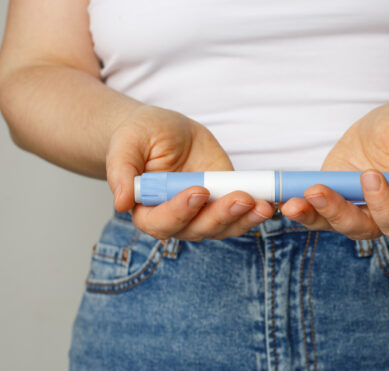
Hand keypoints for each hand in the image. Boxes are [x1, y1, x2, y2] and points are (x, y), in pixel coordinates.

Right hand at [106, 105, 273, 240]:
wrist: (164, 131)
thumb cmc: (140, 136)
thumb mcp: (127, 143)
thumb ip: (121, 171)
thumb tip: (120, 202)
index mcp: (146, 210)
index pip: (161, 221)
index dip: (180, 210)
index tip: (198, 191)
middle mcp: (176, 219)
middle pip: (198, 229)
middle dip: (221, 216)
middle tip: (241, 198)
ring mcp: (202, 213)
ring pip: (223, 227)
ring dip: (244, 219)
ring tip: (262, 205)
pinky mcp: (223, 202)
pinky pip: (240, 215)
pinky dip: (254, 212)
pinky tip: (268, 203)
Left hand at [279, 102, 388, 239]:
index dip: (383, 203)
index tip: (370, 176)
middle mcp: (379, 215)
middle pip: (360, 227)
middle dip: (337, 212)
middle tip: (318, 192)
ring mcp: (353, 208)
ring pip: (332, 223)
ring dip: (311, 215)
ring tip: (292, 204)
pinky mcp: (331, 198)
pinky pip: (314, 210)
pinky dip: (299, 206)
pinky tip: (283, 199)